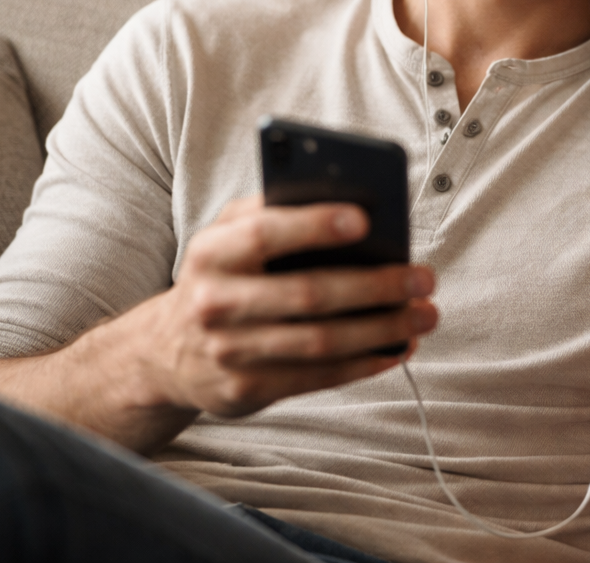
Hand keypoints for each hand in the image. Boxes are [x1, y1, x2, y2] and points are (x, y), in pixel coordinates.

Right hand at [120, 195, 437, 419]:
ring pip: (321, 341)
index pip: (265, 234)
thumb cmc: (221, 275)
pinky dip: (365, 363)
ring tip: (425, 314)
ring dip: (383, 328)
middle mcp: (216, 302)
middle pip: (308, 294)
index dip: (315, 226)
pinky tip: (398, 347)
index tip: (366, 220)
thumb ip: (274, 210)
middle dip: (376, 286)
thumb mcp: (227, 233)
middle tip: (423, 278)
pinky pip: (317, 377)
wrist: (164, 351)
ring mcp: (230, 351)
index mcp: (212, 252)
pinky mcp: (247, 390)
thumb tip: (349, 200)